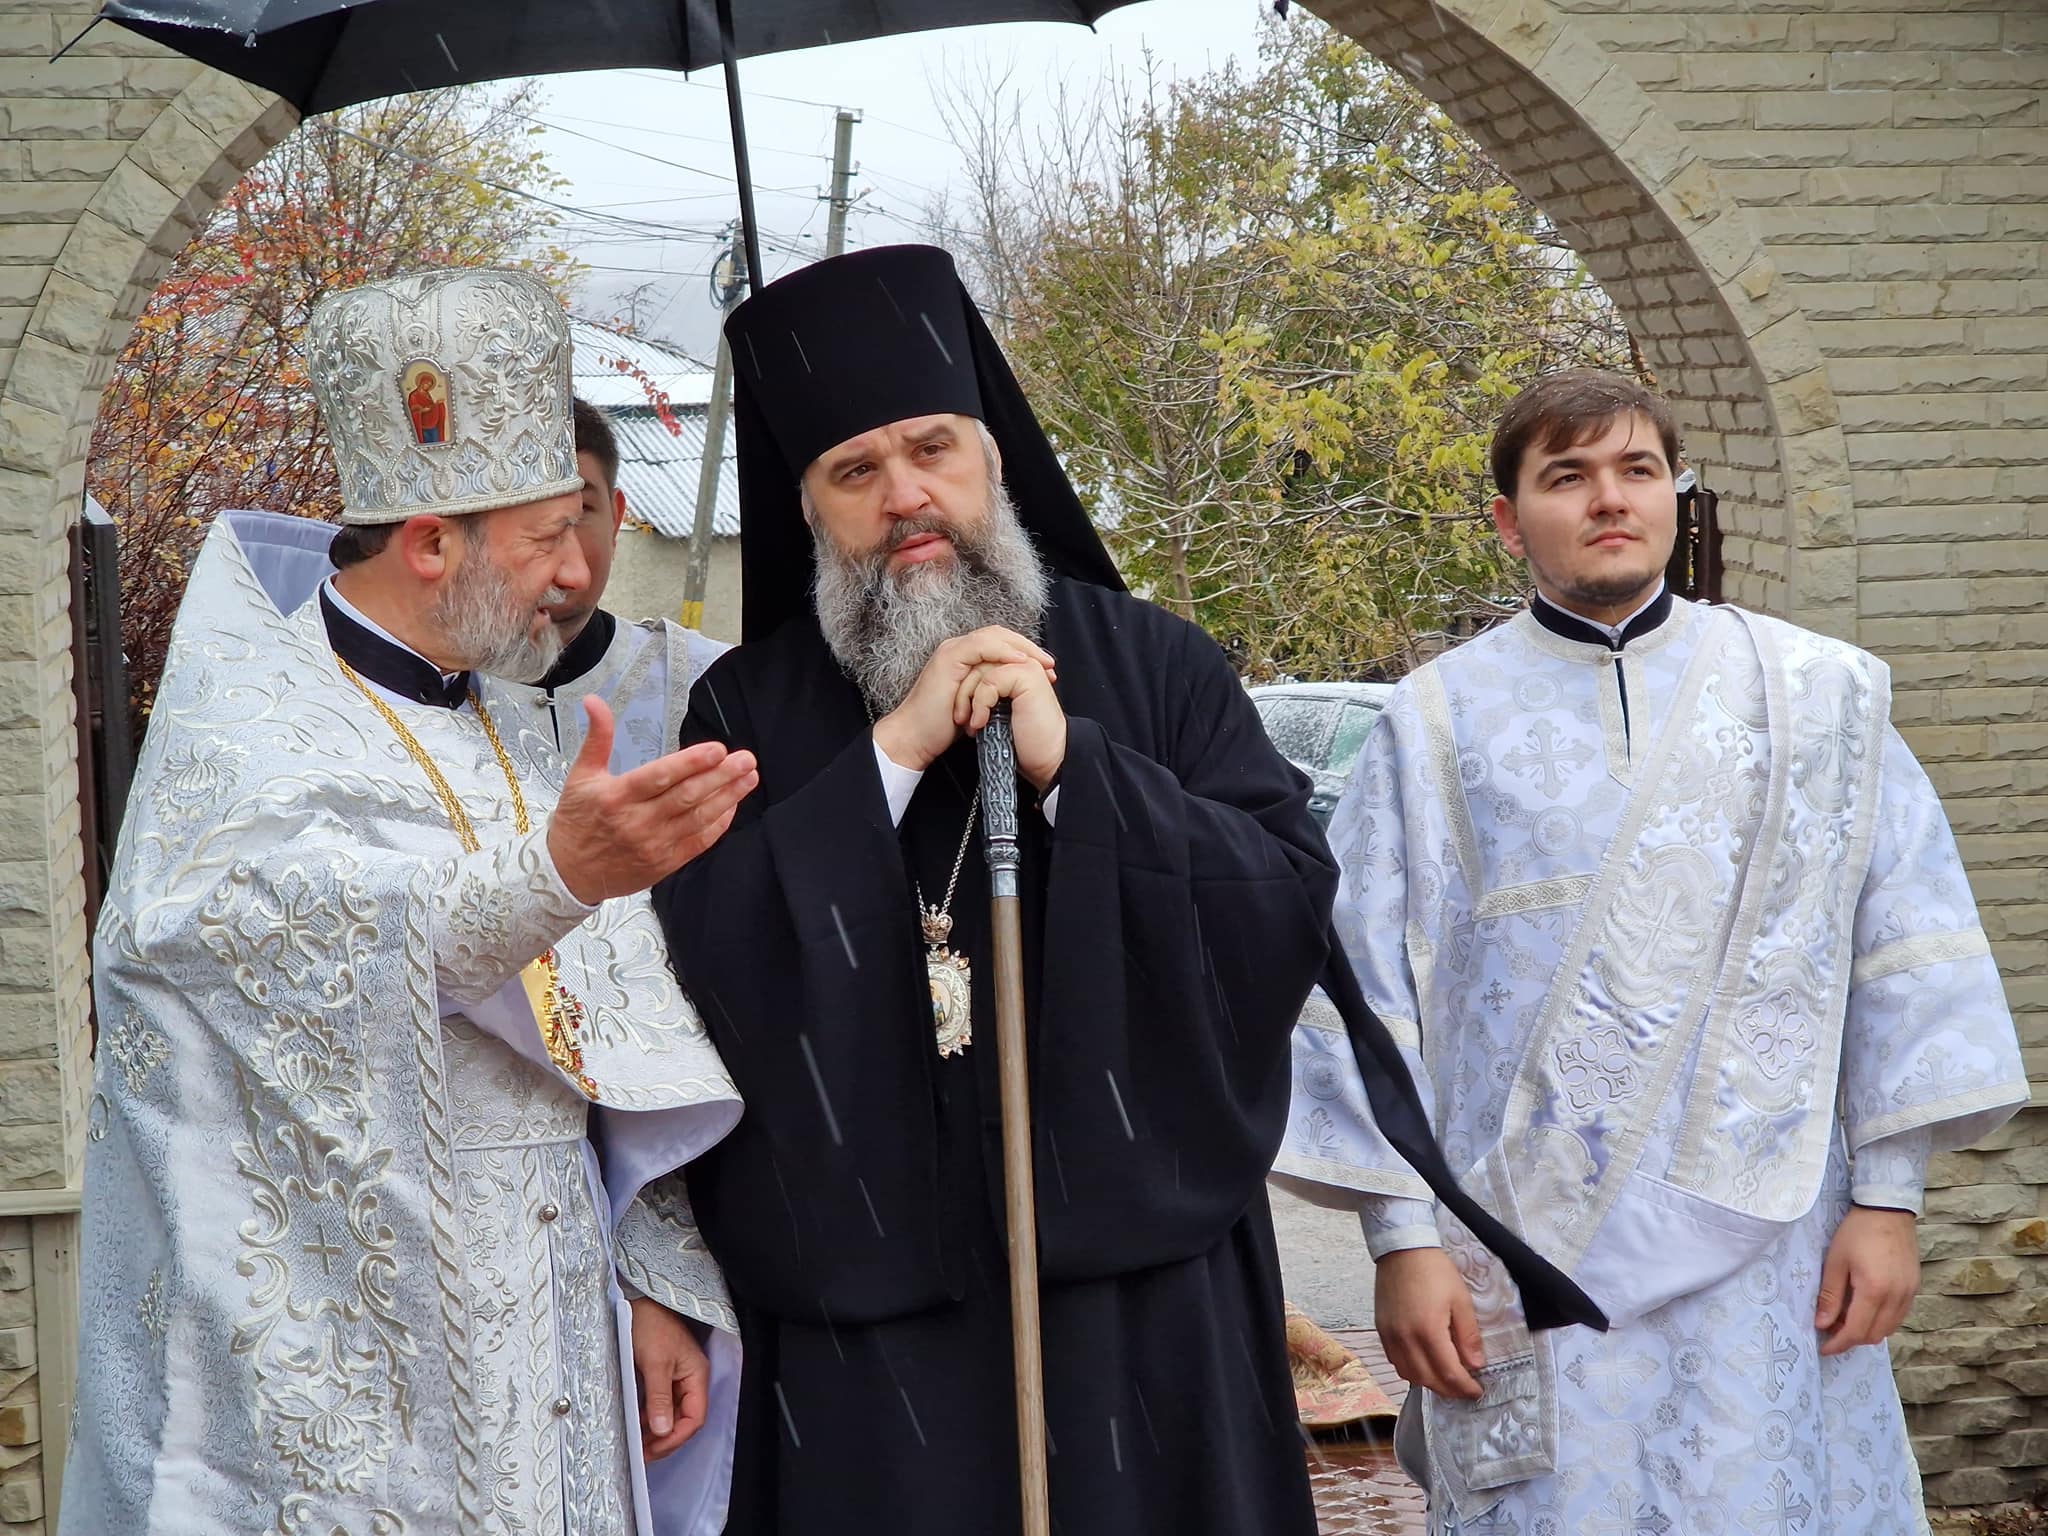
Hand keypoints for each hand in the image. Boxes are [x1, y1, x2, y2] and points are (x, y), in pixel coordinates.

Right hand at [547, 697, 758, 903]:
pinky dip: (718, 824)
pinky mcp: (664, 863)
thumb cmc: (577, 820)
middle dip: (721, 776)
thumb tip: (594, 701)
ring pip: (698, 818)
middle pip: (686, 796)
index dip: (691, 763)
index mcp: (616, 796)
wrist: (569, 873)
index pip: (660, 776)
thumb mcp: (581, 775)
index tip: (717, 749)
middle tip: (746, 759)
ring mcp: (653, 845)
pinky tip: (732, 805)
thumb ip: (598, 737)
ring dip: (727, 797)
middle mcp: (637, 822)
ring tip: (749, 777)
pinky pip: (698, 842)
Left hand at [630, 1296, 711, 1459]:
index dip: (676, 1437)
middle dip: (665, 1439)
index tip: (654, 1449)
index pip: (695, 1417)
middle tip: (642, 1454)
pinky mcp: (661, 1376)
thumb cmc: (650, 1325)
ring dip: (656, 1431)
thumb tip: (663, 1430)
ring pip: (671, 1414)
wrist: (637, 1300)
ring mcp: (676, 1378)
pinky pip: (661, 1404)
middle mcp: (689, 1380)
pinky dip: (650, 1418)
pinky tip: (636, 1426)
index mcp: (696, 1376)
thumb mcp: (655, 1363)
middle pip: (684, 1419)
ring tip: (637, 1445)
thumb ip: (660, 1398)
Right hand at [872, 626, 1064, 790]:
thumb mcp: (977, 705)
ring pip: (993, 636)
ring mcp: (952, 651)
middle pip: (1001, 634)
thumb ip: (993, 692)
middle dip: (1029, 647)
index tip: (1047, 670)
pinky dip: (1003, 651)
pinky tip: (1020, 661)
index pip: (1001, 643)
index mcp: (966, 657)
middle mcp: (958, 649)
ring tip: (1041, 663)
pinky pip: (982, 646)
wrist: (916, 738)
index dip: (1026, 652)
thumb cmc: (943, 727)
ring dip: (1021, 648)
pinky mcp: (949, 659)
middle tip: (1050, 664)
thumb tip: (1017, 692)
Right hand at [1375, 1247, 1483, 1400]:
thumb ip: (1468, 1335)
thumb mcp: (1461, 1299)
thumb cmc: (1434, 1270)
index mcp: (1429, 1330)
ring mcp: (1390, 1335)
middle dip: (1449, 1390)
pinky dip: (1411, 1370)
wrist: (1403, 1249)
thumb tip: (1476, 1364)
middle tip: (1464, 1389)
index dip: (1465, 1387)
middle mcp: (1406, 1338)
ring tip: (1445, 1379)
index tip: (1476, 1392)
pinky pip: (1395, 1361)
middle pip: (1428, 1380)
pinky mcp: (1381, 1329)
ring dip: (1429, 1383)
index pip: (1449, 1373)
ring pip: (1409, 1375)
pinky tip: (1423, 1364)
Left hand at [1815, 1205, 1919, 1355]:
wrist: (1887, 1209)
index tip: (1824, 1347)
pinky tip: (1865, 1308)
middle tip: (1831, 1329)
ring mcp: (1909, 1294)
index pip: (1857, 1331)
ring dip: (1867, 1331)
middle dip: (1852, 1338)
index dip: (1839, 1343)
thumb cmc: (1857, 1232)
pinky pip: (1898, 1316)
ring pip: (1889, 1328)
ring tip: (1846, 1318)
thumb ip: (1830, 1296)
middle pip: (1875, 1335)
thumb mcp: (1835, 1261)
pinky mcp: (1914, 1288)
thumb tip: (1823, 1324)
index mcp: (1875, 1291)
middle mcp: (1897, 1297)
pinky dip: (1881, 1320)